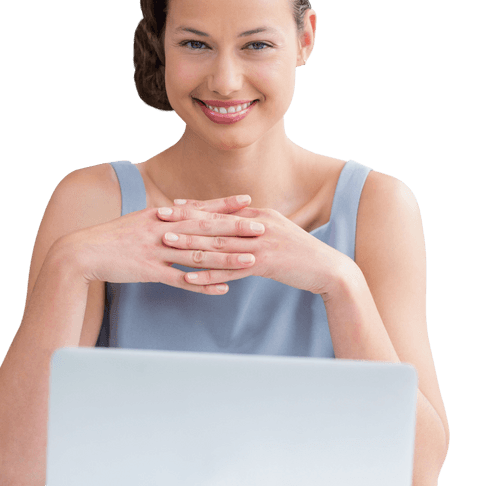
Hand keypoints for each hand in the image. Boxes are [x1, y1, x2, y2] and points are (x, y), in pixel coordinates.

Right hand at [69, 194, 264, 294]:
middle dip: (235, 227)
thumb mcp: (138, 222)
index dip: (224, 205)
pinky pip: (181, 279)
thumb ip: (162, 220)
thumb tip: (180, 214)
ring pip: (198, 253)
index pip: (199, 208)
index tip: (248, 200)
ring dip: (226, 257)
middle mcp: (162, 230)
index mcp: (161, 216)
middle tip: (262, 227)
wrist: (82, 252)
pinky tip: (222, 288)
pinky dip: (203, 284)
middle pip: (205, 228)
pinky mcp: (150, 272)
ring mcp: (156, 251)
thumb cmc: (111, 238)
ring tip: (251, 259)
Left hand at [157, 201, 354, 294]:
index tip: (171, 206)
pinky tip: (191, 278)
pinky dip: (209, 275)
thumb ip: (255, 230)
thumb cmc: (301, 254)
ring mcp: (261, 244)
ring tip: (166, 244)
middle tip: (158, 218)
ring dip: (190, 244)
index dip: (195, 208)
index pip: (221, 210)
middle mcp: (258, 226)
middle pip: (214, 223)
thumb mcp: (276, 235)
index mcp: (259, 216)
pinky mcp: (265, 264)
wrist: (327, 269)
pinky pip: (231, 271)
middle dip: (184, 220)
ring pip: (219, 244)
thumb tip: (234, 228)